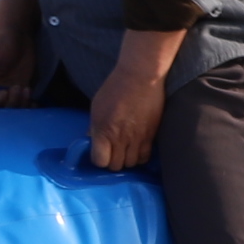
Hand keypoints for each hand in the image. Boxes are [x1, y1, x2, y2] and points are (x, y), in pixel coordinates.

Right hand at [0, 0, 40, 110]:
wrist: (19, 34)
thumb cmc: (1, 42)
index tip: (3, 93)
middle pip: (1, 109)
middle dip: (10, 103)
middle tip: (16, 88)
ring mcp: (10, 89)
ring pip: (14, 107)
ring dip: (20, 103)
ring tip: (24, 89)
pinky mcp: (23, 87)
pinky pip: (24, 102)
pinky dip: (29, 104)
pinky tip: (33, 100)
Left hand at [86, 54, 170, 169]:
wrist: (141, 77)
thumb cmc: (115, 88)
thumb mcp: (97, 106)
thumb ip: (94, 127)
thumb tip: (91, 140)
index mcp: (104, 130)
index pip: (100, 161)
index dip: (98, 160)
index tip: (99, 153)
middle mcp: (121, 138)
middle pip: (116, 166)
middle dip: (112, 162)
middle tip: (112, 152)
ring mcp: (137, 138)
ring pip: (131, 164)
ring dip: (126, 160)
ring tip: (124, 151)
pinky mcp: (151, 135)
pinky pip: (145, 157)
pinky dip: (140, 157)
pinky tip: (136, 149)